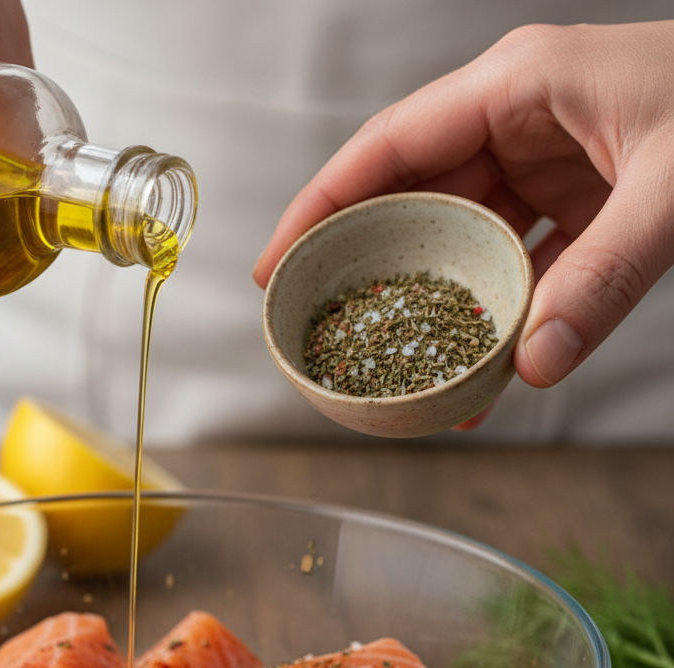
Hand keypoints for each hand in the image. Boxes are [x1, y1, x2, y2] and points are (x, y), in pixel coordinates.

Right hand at [254, 21, 673, 390]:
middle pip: (410, 196)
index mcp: (516, 86)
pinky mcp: (579, 199)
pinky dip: (500, 313)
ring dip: (434, 301)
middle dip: (365, 263)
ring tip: (395, 363)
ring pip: (461, 236)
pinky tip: (485, 367)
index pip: (387, 148)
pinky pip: (518, 261)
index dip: (321, 207)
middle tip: (323, 325)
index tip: (277, 266)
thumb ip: (604, 278)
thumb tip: (534, 369)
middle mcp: (517, 120)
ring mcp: (547, 161)